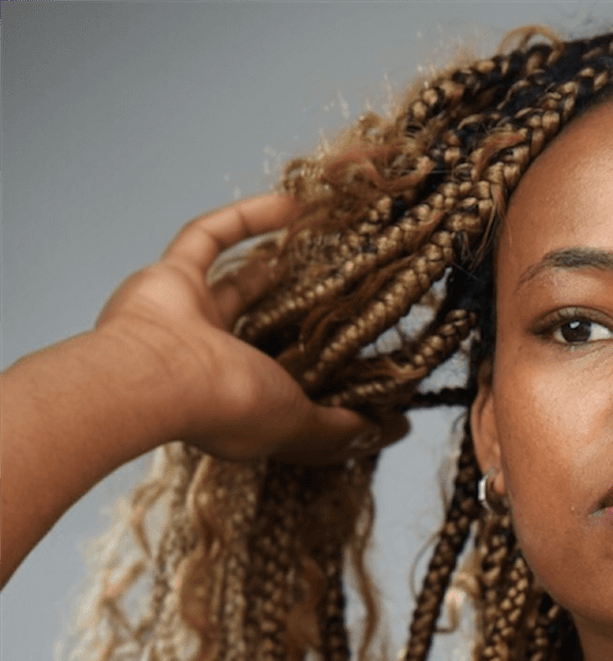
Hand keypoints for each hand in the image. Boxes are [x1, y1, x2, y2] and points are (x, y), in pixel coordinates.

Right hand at [93, 194, 390, 463]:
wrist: (156, 374)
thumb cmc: (229, 404)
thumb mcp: (300, 425)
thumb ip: (338, 429)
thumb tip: (383, 430)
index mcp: (242, 405)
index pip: (289, 395)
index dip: (325, 387)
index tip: (369, 372)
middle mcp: (213, 363)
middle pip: (265, 337)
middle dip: (298, 321)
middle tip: (344, 301)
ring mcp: (190, 319)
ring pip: (236, 285)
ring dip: (271, 266)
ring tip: (315, 248)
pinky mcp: (171, 277)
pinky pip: (208, 237)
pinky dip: (246, 218)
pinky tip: (289, 204)